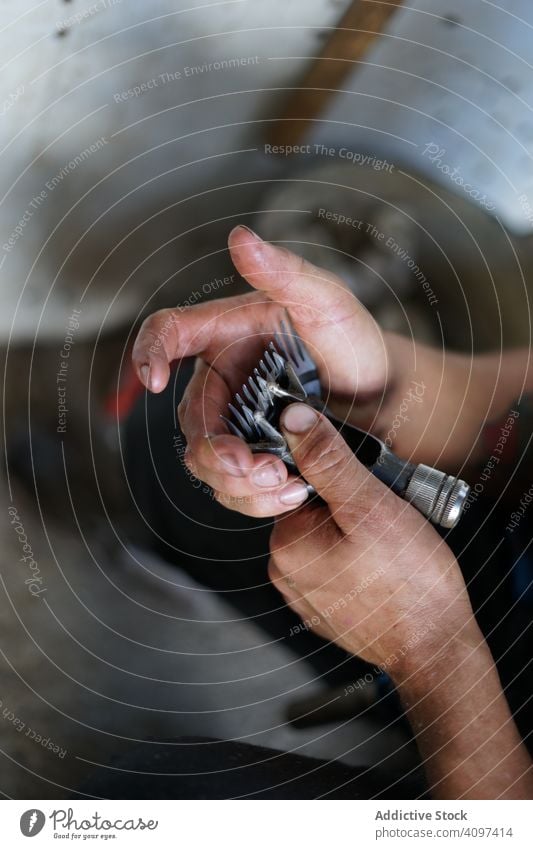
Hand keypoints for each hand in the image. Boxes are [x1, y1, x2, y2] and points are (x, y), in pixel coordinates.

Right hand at [132, 225, 389, 516]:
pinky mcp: (253, 458)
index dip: (149, 353)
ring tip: (283, 484)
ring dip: (235, 481)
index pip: (168, 333)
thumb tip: (241, 238)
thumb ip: (283, 273)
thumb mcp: (326, 302)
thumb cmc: (355, 342)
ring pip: (206, 461)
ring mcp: (235, 423)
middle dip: (214, 450)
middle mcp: (222, 380)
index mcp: (225, 334)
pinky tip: (293, 494)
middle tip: (252, 467)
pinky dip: (257, 498)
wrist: (386, 398)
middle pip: (189, 420)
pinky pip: (235, 487)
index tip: (151, 380)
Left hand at [268, 402, 477, 676]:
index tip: (366, 494)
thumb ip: (328, 460)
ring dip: (355, 535)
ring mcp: (303, 594)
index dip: (338, 480)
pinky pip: (335, 568)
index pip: (299, 485)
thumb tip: (293, 420)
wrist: (434, 647)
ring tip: (387, 550)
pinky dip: (357, 563)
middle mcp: (283, 570)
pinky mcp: (322, 610)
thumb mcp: (369, 505)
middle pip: (313, 512)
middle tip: (383, 524)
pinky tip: (383, 571)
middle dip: (348, 509)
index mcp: (285, 541)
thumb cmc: (409, 582)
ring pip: (327, 540)